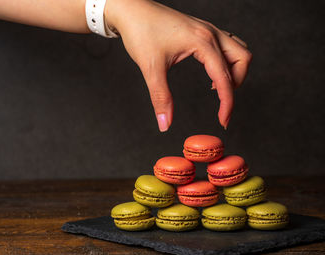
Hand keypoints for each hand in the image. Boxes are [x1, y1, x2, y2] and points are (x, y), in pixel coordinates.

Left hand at [105, 0, 251, 130]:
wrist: (131, 9)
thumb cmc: (140, 31)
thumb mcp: (151, 68)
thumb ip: (160, 97)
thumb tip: (165, 123)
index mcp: (202, 42)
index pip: (224, 77)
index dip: (227, 102)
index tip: (223, 120)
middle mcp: (210, 33)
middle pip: (242, 60)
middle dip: (236, 84)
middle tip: (221, 103)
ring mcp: (207, 29)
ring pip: (238, 50)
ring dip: (235, 71)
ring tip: (217, 88)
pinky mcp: (202, 30)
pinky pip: (227, 45)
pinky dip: (226, 61)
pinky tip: (211, 72)